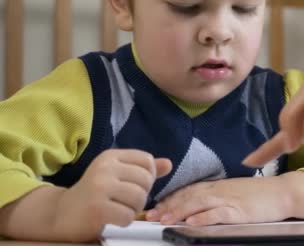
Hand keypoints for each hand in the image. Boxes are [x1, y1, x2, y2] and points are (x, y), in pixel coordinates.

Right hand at [53, 149, 171, 240]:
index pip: (147, 161)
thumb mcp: (117, 175)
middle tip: (125, 201)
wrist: (60, 214)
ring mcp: (100, 187)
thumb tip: (169, 164)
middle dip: (142, 194)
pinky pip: (128, 216)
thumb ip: (142, 169)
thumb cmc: (94, 194)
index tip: (134, 185)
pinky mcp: (97, 208)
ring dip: (134, 209)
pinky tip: (113, 218)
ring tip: (120, 209)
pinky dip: (124, 221)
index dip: (148, 176)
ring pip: (139, 198)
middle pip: (146, 180)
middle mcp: (104, 168)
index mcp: (110, 156)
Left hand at [147, 172, 303, 225]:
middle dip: (168, 206)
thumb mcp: (234, 192)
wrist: (283, 192)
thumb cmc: (260, 195)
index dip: (170, 199)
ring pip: (199, 203)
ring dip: (179, 211)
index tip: (155, 207)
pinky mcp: (240, 210)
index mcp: (218, 186)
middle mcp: (220, 190)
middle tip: (151, 215)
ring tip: (164, 219)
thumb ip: (216, 197)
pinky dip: (204, 217)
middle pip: (189, 196)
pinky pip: (218, 213)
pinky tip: (192, 222)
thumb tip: (197, 206)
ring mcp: (229, 199)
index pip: (188, 191)